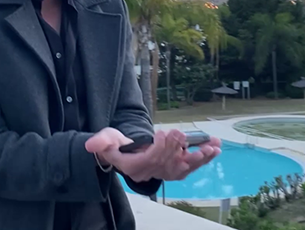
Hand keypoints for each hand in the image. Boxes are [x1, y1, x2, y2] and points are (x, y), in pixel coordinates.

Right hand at [85, 128, 221, 182]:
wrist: (122, 153)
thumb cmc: (114, 145)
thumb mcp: (105, 140)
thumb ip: (101, 142)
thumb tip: (91, 145)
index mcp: (134, 166)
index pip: (149, 160)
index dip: (159, 148)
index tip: (162, 132)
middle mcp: (150, 173)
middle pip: (167, 162)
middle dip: (176, 147)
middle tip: (183, 134)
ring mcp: (163, 172)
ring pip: (183, 168)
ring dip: (198, 157)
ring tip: (211, 147)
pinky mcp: (172, 169)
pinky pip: (189, 167)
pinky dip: (201, 158)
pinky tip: (213, 149)